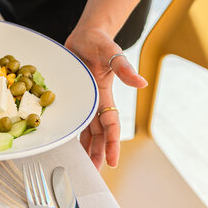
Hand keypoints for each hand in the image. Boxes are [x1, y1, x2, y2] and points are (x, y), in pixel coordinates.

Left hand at [65, 28, 146, 169]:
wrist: (85, 34)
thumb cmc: (99, 41)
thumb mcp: (111, 51)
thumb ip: (124, 67)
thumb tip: (141, 84)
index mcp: (104, 93)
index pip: (111, 123)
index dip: (111, 143)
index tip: (112, 161)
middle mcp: (95, 99)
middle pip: (98, 132)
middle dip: (98, 152)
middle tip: (93, 172)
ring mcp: (84, 98)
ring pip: (86, 128)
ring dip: (85, 146)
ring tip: (82, 165)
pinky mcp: (73, 95)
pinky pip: (73, 116)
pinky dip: (72, 130)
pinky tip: (67, 142)